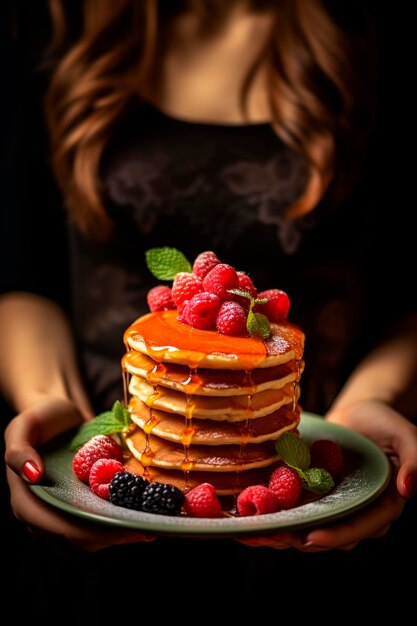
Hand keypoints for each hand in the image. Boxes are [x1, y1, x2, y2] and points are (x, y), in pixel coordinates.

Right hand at [4, 396, 155, 549]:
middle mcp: (46, 513)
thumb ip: (19, 450)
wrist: (60, 414)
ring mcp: (68, 510)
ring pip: (95, 534)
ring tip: (150, 525)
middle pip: (79, 537)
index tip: (118, 527)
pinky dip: (124, 517)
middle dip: (111, 536)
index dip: (88, 531)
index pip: (56, 526)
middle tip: (144, 531)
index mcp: (26, 502)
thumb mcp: (22, 426)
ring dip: (122, 532)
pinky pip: (105, 517)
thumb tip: (32, 475)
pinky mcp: (86, 503)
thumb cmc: (40, 418)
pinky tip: (146, 512)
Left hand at [238, 400, 416, 550]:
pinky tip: (255, 515)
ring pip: (311, 527)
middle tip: (275, 539)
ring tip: (258, 533)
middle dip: (302, 540)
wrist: (357, 412)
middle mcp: (358, 511)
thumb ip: (414, 459)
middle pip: (331, 535)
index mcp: (383, 505)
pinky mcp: (314, 496)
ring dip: (285, 533)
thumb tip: (409, 489)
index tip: (310, 538)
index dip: (336, 535)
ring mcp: (334, 505)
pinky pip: (297, 510)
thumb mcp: (405, 434)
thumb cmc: (383, 422)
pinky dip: (278, 515)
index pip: (360, 528)